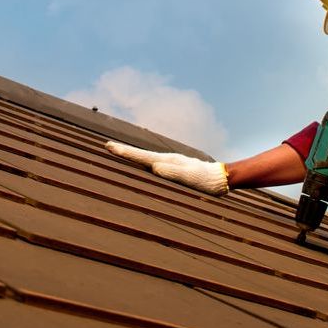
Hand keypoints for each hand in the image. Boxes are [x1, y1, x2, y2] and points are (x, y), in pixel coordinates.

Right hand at [105, 142, 228, 194]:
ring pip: (146, 159)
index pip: (141, 157)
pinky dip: (142, 163)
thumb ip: (173, 173)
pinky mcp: (174, 169)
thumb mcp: (189, 178)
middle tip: (107, 146)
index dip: (125, 153)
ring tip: (119, 153)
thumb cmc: (205, 181)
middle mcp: (166, 160)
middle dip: (124, 151)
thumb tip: (155, 168)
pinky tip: (142, 165)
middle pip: (141, 155)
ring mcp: (170, 164)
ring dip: (132, 156)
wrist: (220, 179)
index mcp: (166, 162)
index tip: (109, 146)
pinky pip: (153, 165)